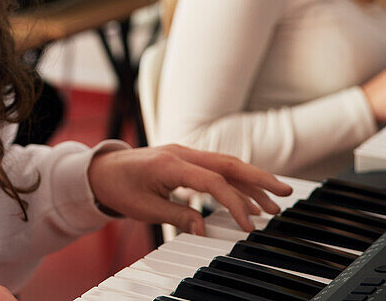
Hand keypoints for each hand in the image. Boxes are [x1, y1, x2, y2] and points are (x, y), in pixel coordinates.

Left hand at [87, 144, 291, 234]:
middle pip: (229, 163)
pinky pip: (215, 168)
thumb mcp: (145, 208)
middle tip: (285, 193)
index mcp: (171, 163)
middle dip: (259, 178)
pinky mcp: (184, 159)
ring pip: (226, 164)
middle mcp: (181, 153)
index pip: (214, 182)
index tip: (249, 224)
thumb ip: (177, 216)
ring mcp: (184, 153)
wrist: (100, 170)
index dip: (235, 203)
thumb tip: (204, 231)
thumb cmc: (119, 187)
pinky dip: (234, 181)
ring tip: (273, 202)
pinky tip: (248, 197)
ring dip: (251, 181)